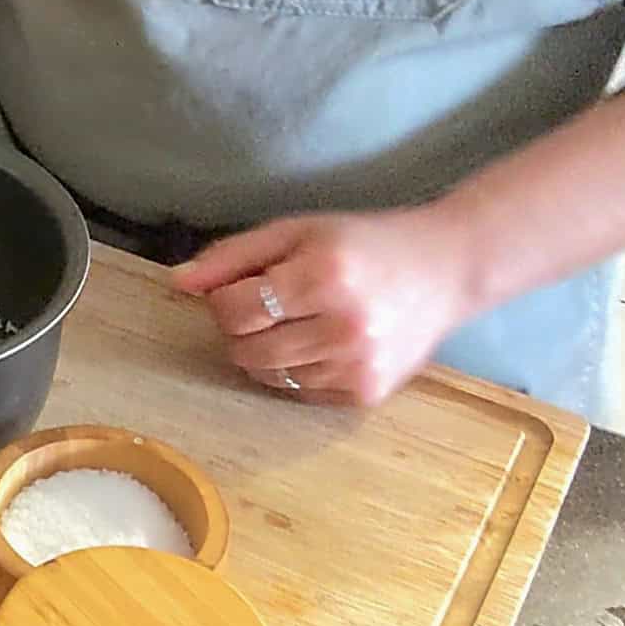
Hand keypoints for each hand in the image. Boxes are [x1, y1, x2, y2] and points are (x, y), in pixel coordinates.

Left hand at [169, 207, 477, 405]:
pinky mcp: (366, 394)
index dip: (223, 299)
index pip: (233, 310)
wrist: (447, 270)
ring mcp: (357, 367)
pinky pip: (299, 392)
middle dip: (239, 328)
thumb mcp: (296, 231)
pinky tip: (320, 341)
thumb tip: (177, 282)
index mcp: (324, 276)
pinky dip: (295, 370)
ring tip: (293, 322)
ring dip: (263, 351)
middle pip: (245, 349)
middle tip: (265, 305)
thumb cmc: (363, 243)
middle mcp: (343, 327)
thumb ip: (233, 256)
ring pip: (268, 376)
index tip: (241, 286)